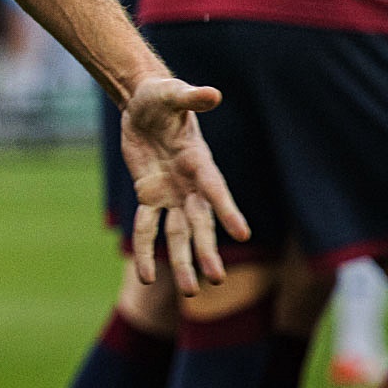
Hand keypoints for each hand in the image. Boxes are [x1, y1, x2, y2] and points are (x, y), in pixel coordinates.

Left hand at [119, 76, 249, 295]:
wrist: (144, 105)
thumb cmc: (162, 97)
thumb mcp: (171, 94)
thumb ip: (190, 97)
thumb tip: (212, 94)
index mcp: (199, 161)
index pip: (215, 190)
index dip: (227, 210)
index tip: (243, 234)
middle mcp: (189, 184)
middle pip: (200, 222)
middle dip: (207, 249)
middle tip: (216, 278)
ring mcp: (171, 194)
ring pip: (178, 234)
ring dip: (182, 261)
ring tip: (190, 293)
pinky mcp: (150, 196)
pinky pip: (147, 228)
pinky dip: (145, 250)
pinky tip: (146, 277)